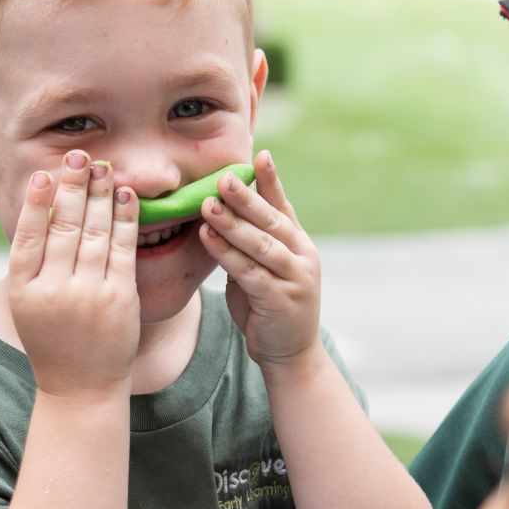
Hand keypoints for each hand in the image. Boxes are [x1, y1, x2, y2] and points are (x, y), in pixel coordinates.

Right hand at [8, 152, 139, 396]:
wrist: (81, 387)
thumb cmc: (53, 339)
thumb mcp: (30, 304)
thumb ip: (33, 262)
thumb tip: (42, 207)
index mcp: (25, 291)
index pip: (28, 237)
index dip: (36, 203)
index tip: (44, 174)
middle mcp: (54, 292)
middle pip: (63, 228)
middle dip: (73, 187)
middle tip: (80, 155)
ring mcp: (89, 296)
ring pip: (94, 233)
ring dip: (100, 195)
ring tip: (103, 167)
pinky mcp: (119, 299)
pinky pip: (123, 250)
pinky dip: (125, 219)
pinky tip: (125, 196)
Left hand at [199, 150, 320, 371]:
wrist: (290, 354)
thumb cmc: (269, 306)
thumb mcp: (263, 268)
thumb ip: (251, 244)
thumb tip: (223, 212)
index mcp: (298, 243)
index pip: (283, 205)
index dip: (271, 180)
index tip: (260, 154)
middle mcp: (301, 256)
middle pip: (272, 220)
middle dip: (246, 197)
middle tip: (222, 177)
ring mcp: (294, 278)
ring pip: (261, 244)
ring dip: (232, 223)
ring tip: (207, 204)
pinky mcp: (280, 300)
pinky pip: (249, 271)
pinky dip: (226, 253)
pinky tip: (207, 237)